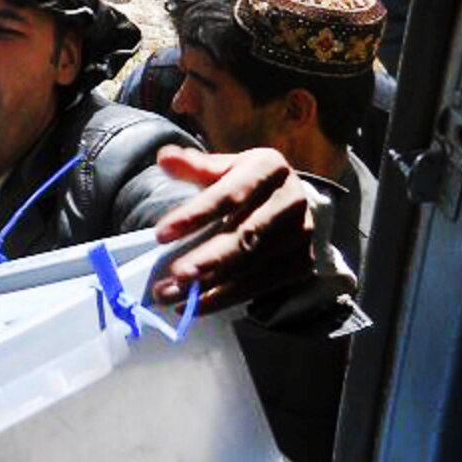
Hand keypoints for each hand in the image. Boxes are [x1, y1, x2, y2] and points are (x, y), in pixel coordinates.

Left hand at [152, 146, 315, 309]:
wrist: (288, 200)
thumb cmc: (244, 183)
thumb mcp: (221, 167)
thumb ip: (193, 166)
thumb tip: (165, 157)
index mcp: (269, 168)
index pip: (229, 195)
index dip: (195, 215)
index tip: (161, 234)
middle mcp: (291, 201)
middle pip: (245, 235)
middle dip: (208, 258)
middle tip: (175, 275)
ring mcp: (300, 234)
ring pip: (251, 264)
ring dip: (210, 284)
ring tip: (173, 295)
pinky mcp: (301, 262)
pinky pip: (260, 285)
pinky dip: (226, 297)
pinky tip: (196, 304)